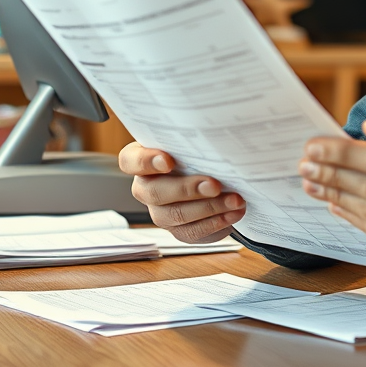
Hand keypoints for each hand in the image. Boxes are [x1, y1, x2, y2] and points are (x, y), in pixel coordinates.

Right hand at [118, 142, 245, 243]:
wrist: (216, 179)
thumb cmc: (200, 154)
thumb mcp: (196, 142)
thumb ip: (196, 139)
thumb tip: (218, 135)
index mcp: (143, 160)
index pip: (130, 160)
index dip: (146, 162)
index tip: (168, 160)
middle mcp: (146, 187)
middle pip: (154, 192)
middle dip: (187, 189)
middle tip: (215, 185)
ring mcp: (160, 211)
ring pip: (175, 214)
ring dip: (209, 207)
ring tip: (235, 199)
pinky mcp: (178, 229)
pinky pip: (192, 231)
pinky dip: (216, 221)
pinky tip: (234, 212)